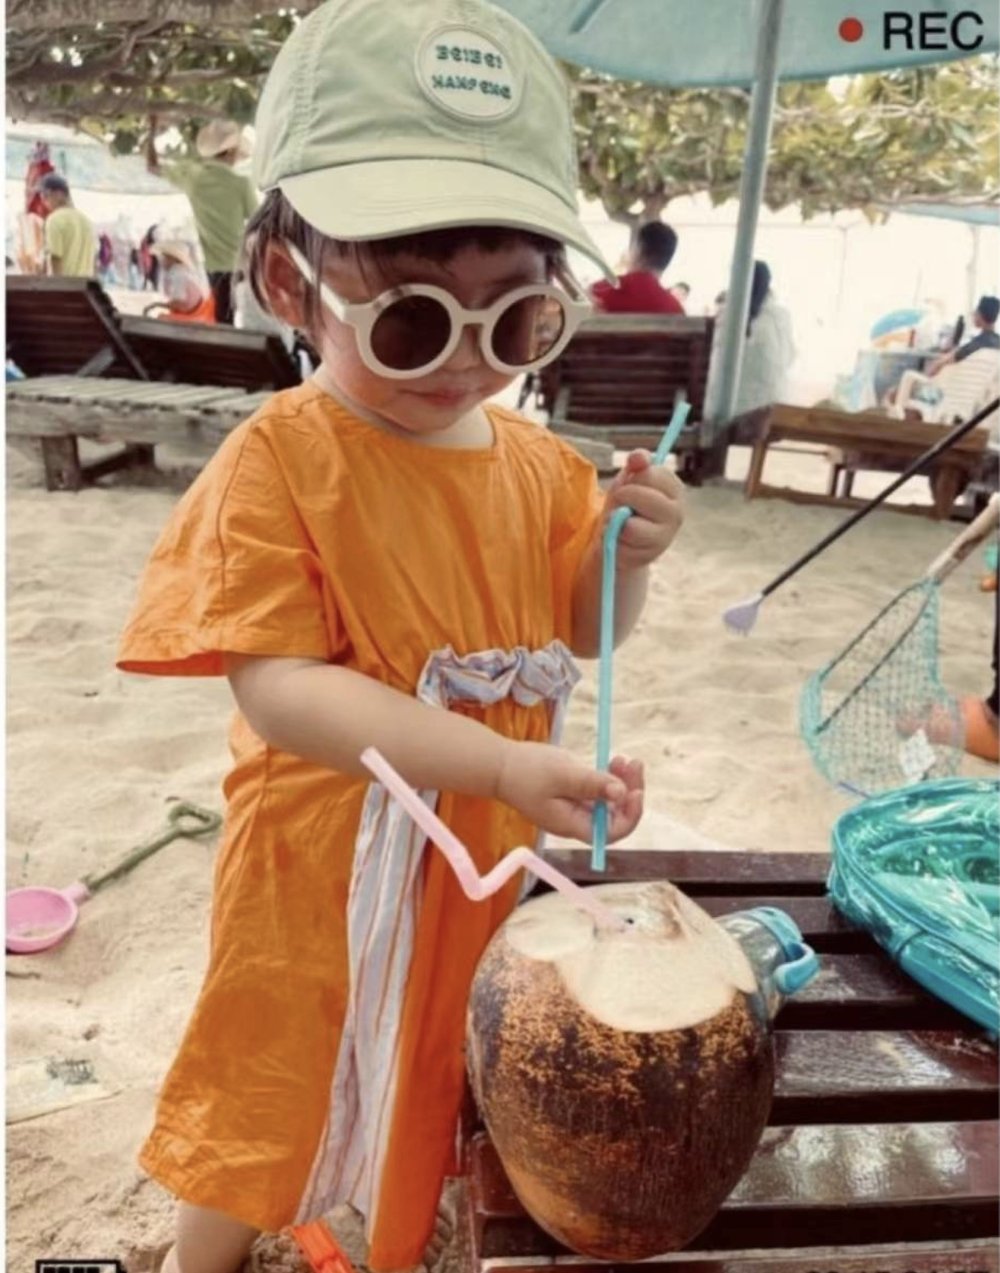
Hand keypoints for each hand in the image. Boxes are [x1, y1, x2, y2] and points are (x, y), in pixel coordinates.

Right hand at [496, 740, 643, 842]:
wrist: (500, 765)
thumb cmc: (526, 771)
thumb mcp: (561, 775)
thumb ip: (592, 784)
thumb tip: (622, 792)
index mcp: (573, 824)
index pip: (611, 832)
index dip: (629, 816)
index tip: (636, 791)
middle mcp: (578, 820)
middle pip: (615, 816)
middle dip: (630, 792)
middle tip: (634, 763)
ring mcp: (577, 806)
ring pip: (611, 801)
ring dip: (624, 782)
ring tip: (625, 759)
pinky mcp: (575, 791)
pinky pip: (601, 789)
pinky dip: (611, 777)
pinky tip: (614, 760)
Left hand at [603, 450, 683, 570]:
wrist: (620, 540)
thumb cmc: (627, 505)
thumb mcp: (630, 479)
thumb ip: (637, 464)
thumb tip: (638, 457)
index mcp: (674, 489)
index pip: (649, 473)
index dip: (633, 478)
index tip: (632, 484)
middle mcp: (677, 512)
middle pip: (637, 495)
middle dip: (622, 497)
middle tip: (623, 505)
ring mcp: (665, 537)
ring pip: (630, 524)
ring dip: (616, 520)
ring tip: (621, 522)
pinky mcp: (648, 556)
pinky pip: (621, 541)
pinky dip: (614, 537)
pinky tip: (620, 538)